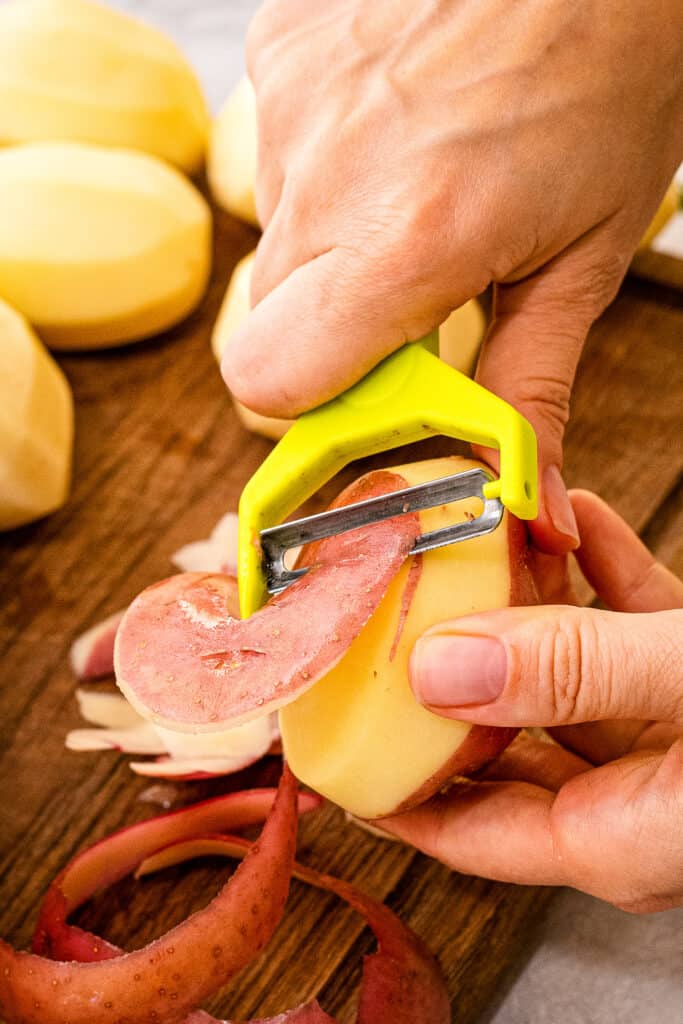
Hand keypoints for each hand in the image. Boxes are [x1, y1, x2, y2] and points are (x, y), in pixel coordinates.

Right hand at [222, 0, 682, 552]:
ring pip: (273, 235)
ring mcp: (296, 101)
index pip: (268, 380)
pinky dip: (328, 163)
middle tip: (413, 291)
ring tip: (417, 185)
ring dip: (332, 241)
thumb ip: (531, 387)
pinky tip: (394, 127)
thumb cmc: (614, 82)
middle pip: (264, 320)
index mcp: (410, 241)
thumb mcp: (584, 258)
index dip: (312, 406)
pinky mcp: (283, 48)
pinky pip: (277, 152)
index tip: (374, 394)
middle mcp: (330, 173)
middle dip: (330, 330)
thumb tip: (523, 497)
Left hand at [378, 491, 682, 912]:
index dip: (383, 786)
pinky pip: (630, 630)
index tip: (323, 732)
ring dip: (524, 603)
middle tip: (386, 615)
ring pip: (564, 675)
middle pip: (500, 741)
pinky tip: (575, 520)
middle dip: (446, 670)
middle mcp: (633, 796)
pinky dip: (600, 575)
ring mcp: (666, 737)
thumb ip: (578, 672)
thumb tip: (442, 667)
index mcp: (615, 835)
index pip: (461, 830)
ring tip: (474, 544)